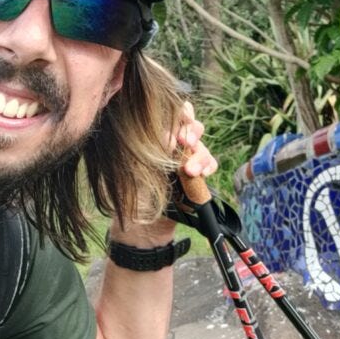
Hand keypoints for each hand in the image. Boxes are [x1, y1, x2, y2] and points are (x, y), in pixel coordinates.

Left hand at [109, 102, 216, 246]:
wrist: (141, 225)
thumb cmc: (129, 194)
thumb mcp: (131, 166)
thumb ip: (147, 147)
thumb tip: (166, 136)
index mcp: (156, 136)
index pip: (172, 113)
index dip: (177, 116)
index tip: (171, 134)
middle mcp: (173, 145)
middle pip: (192, 125)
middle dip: (191, 132)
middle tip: (184, 143)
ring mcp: (187, 159)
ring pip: (202, 146)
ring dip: (199, 155)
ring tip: (190, 171)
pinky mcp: (198, 176)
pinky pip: (211, 164)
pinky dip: (209, 167)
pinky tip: (202, 175)